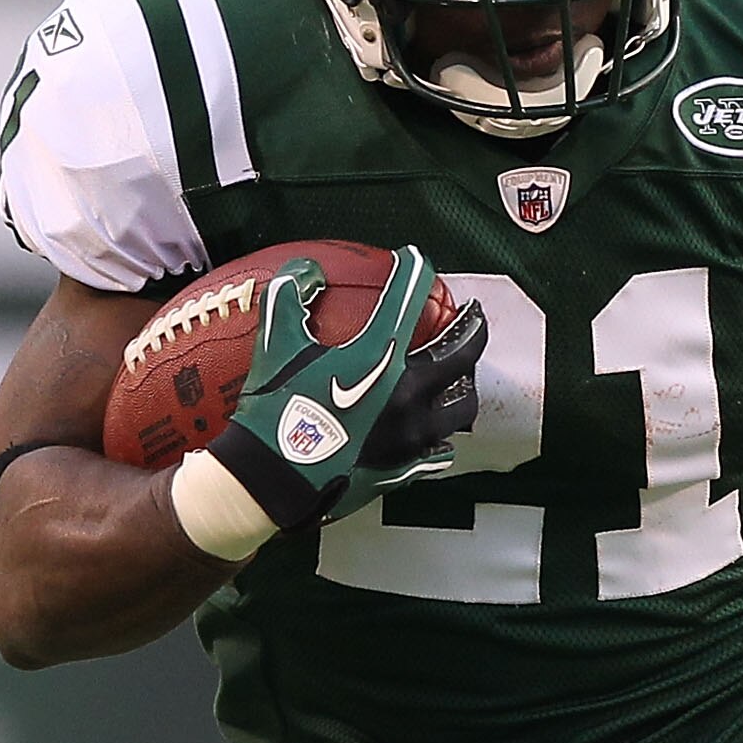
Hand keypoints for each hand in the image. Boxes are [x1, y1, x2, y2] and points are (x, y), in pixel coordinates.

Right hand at [208, 250, 485, 533]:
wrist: (270, 481)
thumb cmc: (271, 412)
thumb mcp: (273, 345)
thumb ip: (289, 297)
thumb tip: (306, 268)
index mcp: (377, 356)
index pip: (409, 297)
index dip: (414, 270)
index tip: (414, 260)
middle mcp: (407, 393)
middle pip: (462, 353)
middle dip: (472, 328)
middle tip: (473, 316)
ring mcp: (411, 435)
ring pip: (461, 407)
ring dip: (464, 387)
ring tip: (460, 378)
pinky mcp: (405, 469)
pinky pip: (437, 453)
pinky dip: (439, 440)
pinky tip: (435, 435)